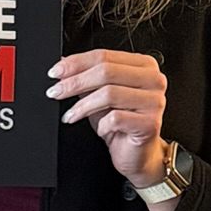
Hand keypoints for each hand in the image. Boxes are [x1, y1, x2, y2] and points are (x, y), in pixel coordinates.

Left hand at [49, 47, 166, 183]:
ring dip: (83, 106)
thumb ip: (86, 78)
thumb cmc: (121, 124)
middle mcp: (153, 79)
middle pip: (106, 72)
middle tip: (55, 92)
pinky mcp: (150, 123)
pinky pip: (116, 118)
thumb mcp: (99, 96)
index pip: (105, 56)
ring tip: (70, 115)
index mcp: (143, 65)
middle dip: (75, 82)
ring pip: (109, 94)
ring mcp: (154, 101)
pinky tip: (99, 129)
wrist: (136, 154)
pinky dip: (101, 125)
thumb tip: (63, 63)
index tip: (55, 72)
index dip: (76, 63)